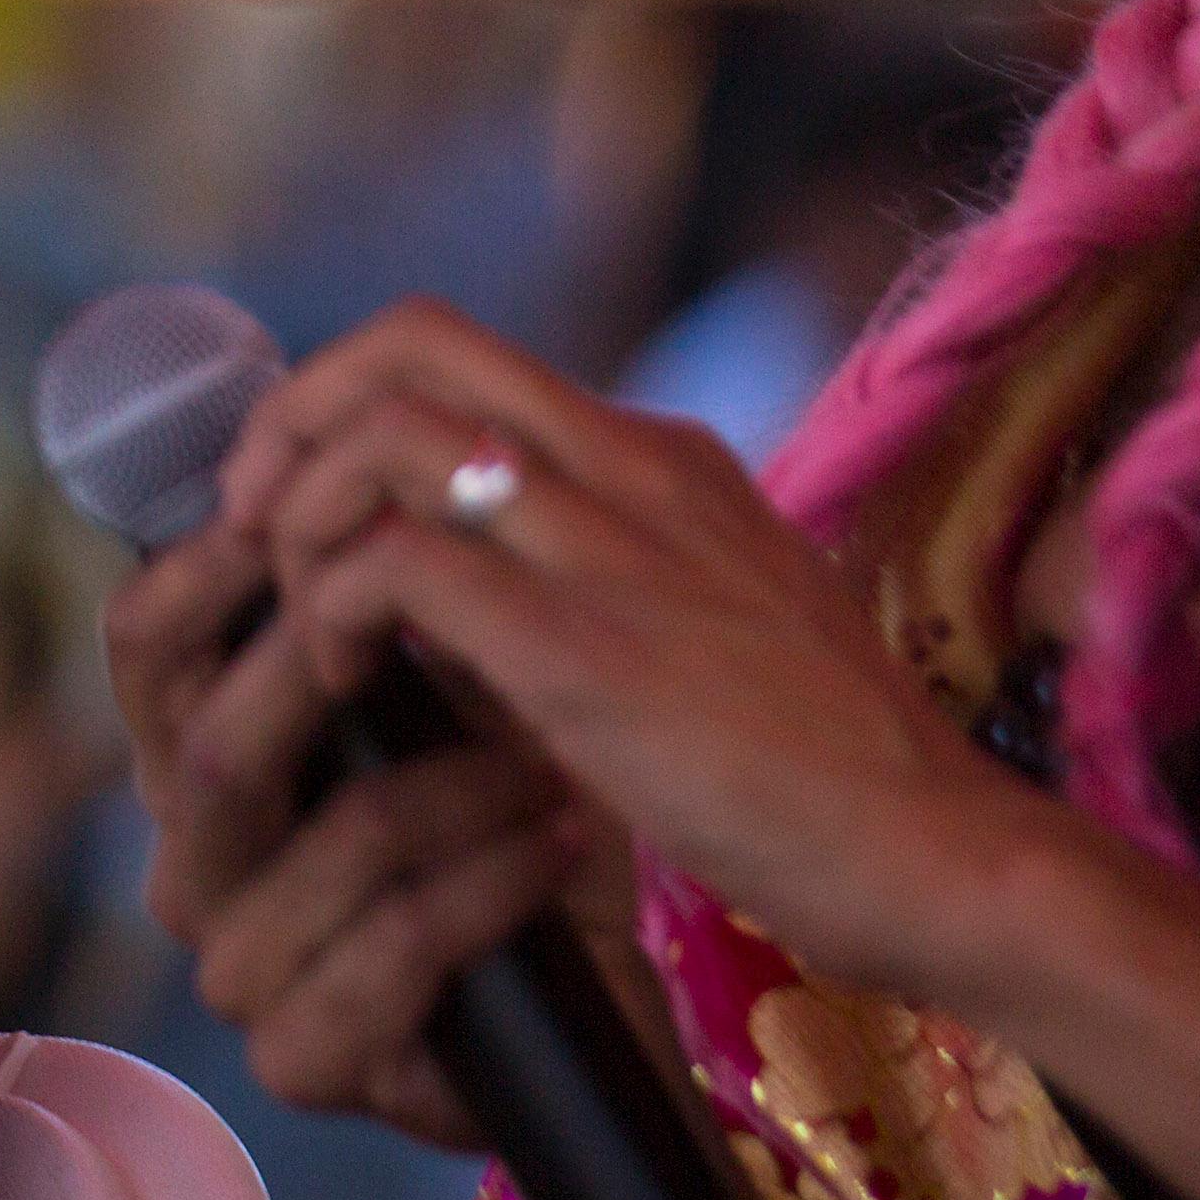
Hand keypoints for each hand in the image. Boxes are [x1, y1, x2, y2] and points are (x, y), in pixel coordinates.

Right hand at [101, 507, 607, 1149]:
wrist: (595, 996)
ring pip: (329, 841)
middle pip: (212, 747)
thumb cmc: (512, 825)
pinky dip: (488, 887)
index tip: (302, 508)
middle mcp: (194, 865)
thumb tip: (365, 463)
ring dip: (460, 791)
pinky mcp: (301, 1061)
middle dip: (332, 671)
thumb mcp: (453, 695)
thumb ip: (387, 605)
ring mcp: (239, 970)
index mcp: (200, 764)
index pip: (143, 648)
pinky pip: (390, 949)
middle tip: (442, 622)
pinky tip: (556, 850)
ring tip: (552, 761)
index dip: (206, 567)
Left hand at [218, 297, 1052, 1002]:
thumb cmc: (828, 772)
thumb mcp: (704, 625)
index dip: (342, 401)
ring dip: (301, 521)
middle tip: (255, 530)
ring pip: (382, 439)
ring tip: (309, 623)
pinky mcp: (585, 651)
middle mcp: (636, 469)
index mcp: (662, 459)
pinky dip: (335, 606)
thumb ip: (589, 579)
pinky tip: (346, 679)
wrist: (945, 856)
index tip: (298, 494)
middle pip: (407, 344)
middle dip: (292, 422)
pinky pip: (400, 565)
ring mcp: (614, 550)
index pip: (458, 350)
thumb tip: (436, 584)